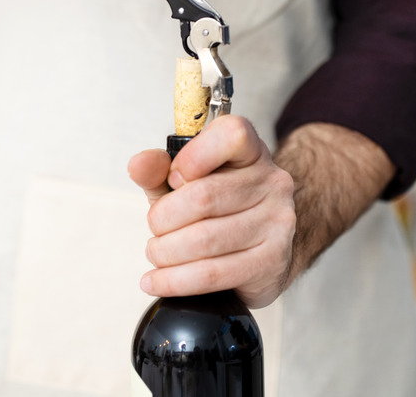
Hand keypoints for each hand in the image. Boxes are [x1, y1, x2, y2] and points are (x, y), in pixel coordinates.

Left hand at [128, 116, 295, 308]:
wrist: (263, 246)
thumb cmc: (221, 208)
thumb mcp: (185, 182)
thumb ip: (159, 170)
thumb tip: (138, 164)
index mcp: (251, 151)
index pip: (231, 135)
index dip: (193, 157)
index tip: (174, 177)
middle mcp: (272, 182)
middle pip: (203, 197)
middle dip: (163, 218)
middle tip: (155, 228)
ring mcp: (277, 223)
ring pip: (204, 240)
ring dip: (165, 252)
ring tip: (157, 253)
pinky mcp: (271, 262)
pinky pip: (212, 274)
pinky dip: (174, 281)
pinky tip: (158, 280)